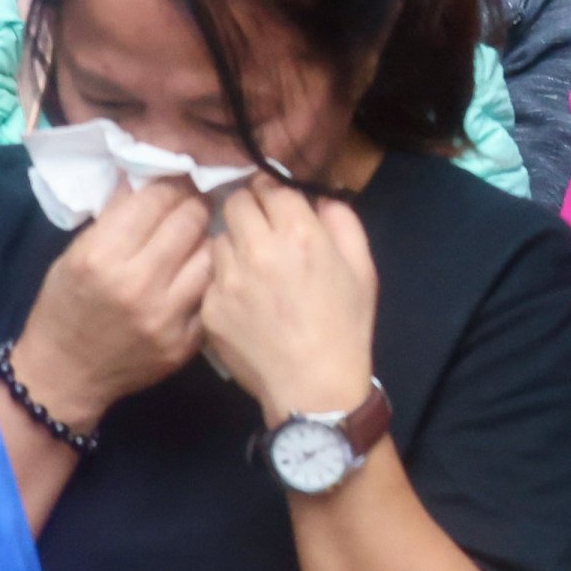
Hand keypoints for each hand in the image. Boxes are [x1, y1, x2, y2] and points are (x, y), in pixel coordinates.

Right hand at [10, 175, 212, 428]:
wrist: (65, 375)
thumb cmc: (65, 308)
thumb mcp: (74, 256)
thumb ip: (113, 217)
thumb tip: (146, 176)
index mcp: (101, 256)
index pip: (157, 199)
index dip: (171, 185)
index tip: (176, 184)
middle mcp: (137, 283)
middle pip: (192, 220)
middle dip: (194, 206)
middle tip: (193, 207)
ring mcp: (166, 315)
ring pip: (213, 252)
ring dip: (207, 240)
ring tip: (197, 239)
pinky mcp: (187, 341)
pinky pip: (213, 293)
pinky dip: (209, 278)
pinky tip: (199, 273)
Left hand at [198, 179, 376, 423]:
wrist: (313, 385)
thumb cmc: (346, 325)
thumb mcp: (362, 268)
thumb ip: (342, 221)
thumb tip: (318, 198)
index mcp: (300, 234)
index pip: (269, 185)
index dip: (274, 190)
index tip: (277, 201)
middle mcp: (257, 248)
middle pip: (235, 203)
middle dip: (248, 208)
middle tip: (261, 227)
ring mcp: (226, 278)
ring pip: (218, 239)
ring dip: (233, 243)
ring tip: (250, 265)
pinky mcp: (208, 306)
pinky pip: (210, 278)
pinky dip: (225, 280)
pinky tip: (243, 300)